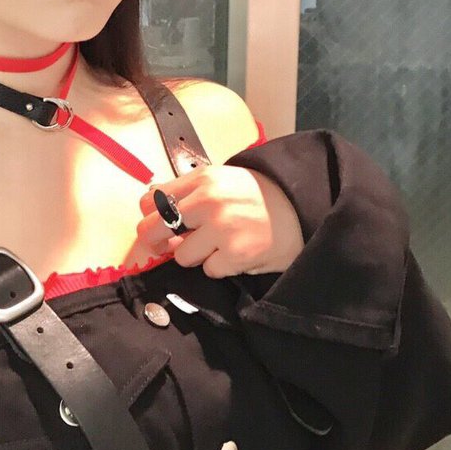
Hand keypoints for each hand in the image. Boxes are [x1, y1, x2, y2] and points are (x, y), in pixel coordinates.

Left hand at [137, 166, 304, 277]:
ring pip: (181, 256)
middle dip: (157, 241)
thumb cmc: (256, 195)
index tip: (157, 225)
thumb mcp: (221, 180)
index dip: (150, 216)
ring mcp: (222, 229)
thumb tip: (149, 205)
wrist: (301, 208)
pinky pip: (209, 270)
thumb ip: (187, 191)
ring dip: (197, 255)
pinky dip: (221, 266)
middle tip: (167, 246)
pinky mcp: (235, 255)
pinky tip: (236, 253)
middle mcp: (208, 201)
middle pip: (155, 228)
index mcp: (202, 179)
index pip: (152, 200)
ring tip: (218, 245)